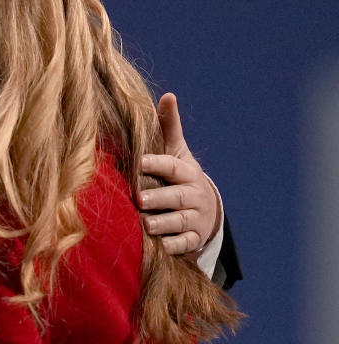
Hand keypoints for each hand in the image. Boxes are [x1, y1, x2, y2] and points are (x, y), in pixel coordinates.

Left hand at [137, 93, 221, 255]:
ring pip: (180, 222)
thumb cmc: (179, 175)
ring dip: (163, 224)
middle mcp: (194, 196)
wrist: (205, 210)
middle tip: (140, 199)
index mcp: (187, 172)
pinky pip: (184, 245)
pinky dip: (172, 247)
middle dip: (159, 198)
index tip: (139, 161)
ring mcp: (195, 219)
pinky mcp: (194, 240)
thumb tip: (168, 95)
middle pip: (176, 196)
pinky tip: (159, 247)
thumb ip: (169, 126)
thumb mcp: (176, 151)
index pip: (172, 166)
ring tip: (146, 224)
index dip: (157, 163)